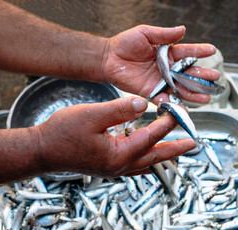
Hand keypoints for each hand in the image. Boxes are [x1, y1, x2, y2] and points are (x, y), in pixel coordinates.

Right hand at [36, 97, 195, 177]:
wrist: (43, 150)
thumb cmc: (63, 133)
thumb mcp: (92, 115)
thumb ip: (120, 109)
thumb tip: (143, 104)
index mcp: (117, 154)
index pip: (149, 137)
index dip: (165, 124)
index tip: (177, 113)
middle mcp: (118, 166)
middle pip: (154, 157)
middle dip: (174, 149)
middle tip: (191, 144)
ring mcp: (112, 168)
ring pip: (145, 162)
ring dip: (161, 155)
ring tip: (174, 149)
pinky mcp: (107, 166)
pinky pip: (134, 164)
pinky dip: (145, 157)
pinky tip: (147, 152)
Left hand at [103, 25, 219, 104]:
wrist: (109, 58)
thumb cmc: (125, 43)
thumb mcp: (145, 33)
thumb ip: (163, 34)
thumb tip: (182, 30)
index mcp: (167, 53)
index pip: (186, 52)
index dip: (198, 52)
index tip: (211, 51)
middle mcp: (165, 68)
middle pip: (186, 73)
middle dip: (200, 76)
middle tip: (214, 79)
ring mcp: (158, 81)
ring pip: (178, 88)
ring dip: (192, 93)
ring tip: (205, 97)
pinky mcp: (149, 91)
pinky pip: (162, 98)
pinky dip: (172, 103)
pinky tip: (183, 107)